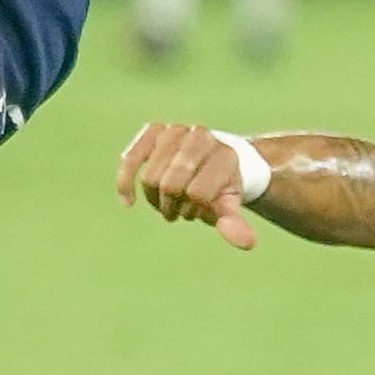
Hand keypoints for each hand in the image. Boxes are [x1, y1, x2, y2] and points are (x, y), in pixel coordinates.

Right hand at [115, 120, 258, 250]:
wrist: (216, 159)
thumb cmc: (221, 187)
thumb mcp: (230, 206)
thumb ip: (235, 224)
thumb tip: (248, 244)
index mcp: (224, 155)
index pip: (197, 194)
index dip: (195, 209)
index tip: (202, 209)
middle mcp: (200, 137)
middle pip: (169, 186)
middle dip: (173, 206)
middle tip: (182, 210)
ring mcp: (176, 131)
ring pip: (150, 178)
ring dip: (156, 200)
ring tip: (169, 202)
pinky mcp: (154, 131)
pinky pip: (131, 158)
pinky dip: (126, 182)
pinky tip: (128, 202)